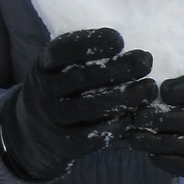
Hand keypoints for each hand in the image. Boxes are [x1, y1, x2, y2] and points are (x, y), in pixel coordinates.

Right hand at [0, 28, 155, 182]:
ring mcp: (51, 119)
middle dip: (117, 68)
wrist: (33, 134)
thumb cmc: (61, 90)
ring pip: (89, 107)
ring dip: (124, 97)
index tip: (119, 40)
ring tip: (149, 88)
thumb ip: (84, 57)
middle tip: (145, 61)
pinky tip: (134, 115)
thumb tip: (127, 44)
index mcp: (43, 65)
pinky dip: (116, 125)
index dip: (91, 43)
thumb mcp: (60, 68)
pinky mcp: (64, 144)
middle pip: (81, 78)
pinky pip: (93, 135)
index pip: (62, 50)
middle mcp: (43, 91)